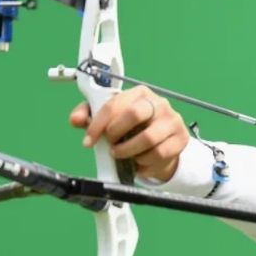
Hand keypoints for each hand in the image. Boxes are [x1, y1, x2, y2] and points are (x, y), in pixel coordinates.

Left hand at [70, 86, 189, 181]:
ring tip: (122, 155)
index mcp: (139, 93)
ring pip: (148, 138)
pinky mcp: (180, 139)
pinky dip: (144, 162)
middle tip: (110, 145)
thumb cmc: (134, 128)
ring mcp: (172, 120)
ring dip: (128, 152)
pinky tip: (139, 160)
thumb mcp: (111, 119)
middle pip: (135, 113)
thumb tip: (75, 119)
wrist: (162, 143)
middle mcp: (158, 103)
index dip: (97, 124)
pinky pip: (159, 154)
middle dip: (116, 133)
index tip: (88, 141)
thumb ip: (90, 116)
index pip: (114, 103)